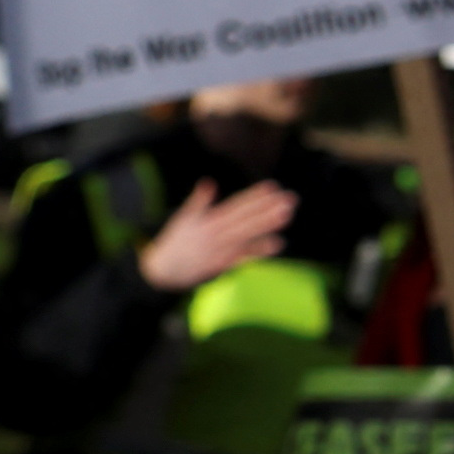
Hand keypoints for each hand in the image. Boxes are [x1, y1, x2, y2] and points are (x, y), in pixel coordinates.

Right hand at [136, 178, 298, 296]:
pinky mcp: (221, 264)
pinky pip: (243, 256)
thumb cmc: (175, 242)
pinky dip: (259, 251)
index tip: (273, 187)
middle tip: (291, 199)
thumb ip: (199, 201)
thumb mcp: (183, 218)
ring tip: (288, 215)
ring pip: (247, 235)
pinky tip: (278, 243)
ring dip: (267, 225)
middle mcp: (216, 233)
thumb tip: (208, 182)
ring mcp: (220, 249)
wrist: (162, 270)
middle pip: (246, 218)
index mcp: (209, 220)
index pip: (236, 205)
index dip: (255, 196)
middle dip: (268, 208)